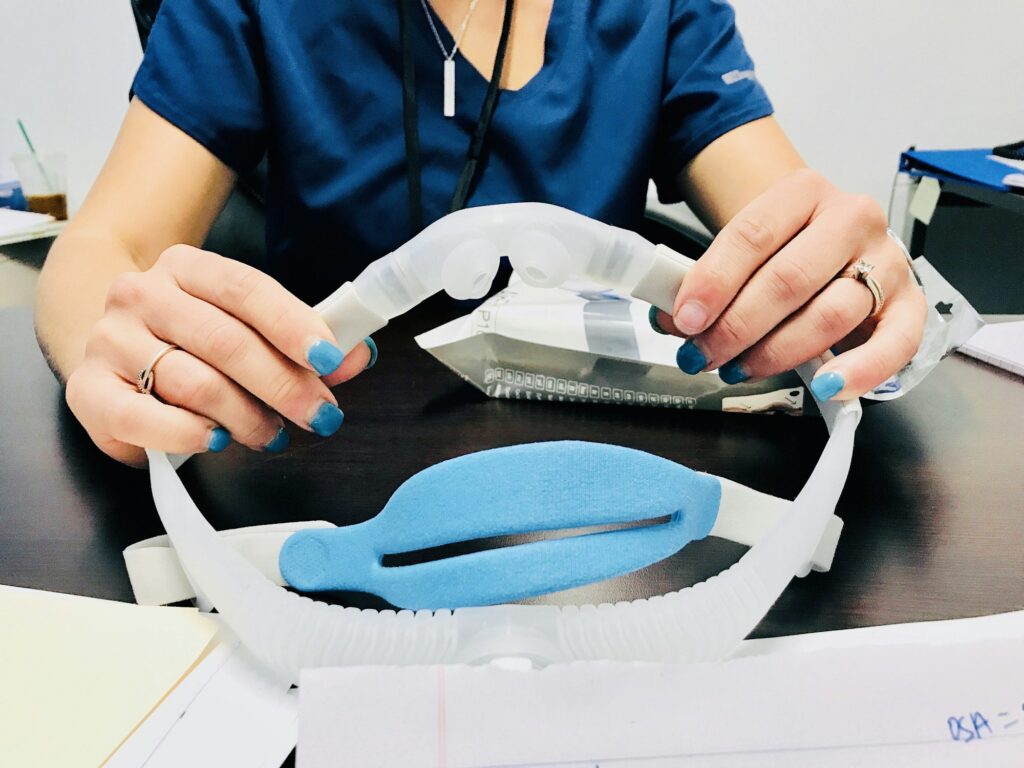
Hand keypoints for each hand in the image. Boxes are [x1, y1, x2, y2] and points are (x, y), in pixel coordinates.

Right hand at [66, 245, 375, 465]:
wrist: (111, 349)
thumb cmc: (192, 340)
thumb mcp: (246, 326)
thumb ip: (300, 340)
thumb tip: (357, 355)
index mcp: (186, 267)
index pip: (246, 289)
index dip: (294, 325)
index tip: (331, 359)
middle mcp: (141, 294)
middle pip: (226, 341)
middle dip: (284, 385)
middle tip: (320, 415)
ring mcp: (110, 340)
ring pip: (194, 382)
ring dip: (246, 416)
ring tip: (270, 433)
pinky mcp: (88, 390)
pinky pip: (143, 418)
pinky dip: (189, 433)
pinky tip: (217, 439)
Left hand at [653, 168, 926, 400]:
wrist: (836, 244)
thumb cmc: (784, 250)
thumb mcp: (744, 252)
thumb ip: (708, 281)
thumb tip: (671, 319)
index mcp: (803, 192)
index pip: (751, 235)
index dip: (713, 282)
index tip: (684, 320)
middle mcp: (851, 219)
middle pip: (788, 280)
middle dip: (736, 327)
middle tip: (702, 356)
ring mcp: (887, 260)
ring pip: (830, 315)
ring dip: (777, 353)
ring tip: (739, 369)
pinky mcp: (911, 302)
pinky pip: (895, 343)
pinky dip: (860, 370)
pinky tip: (827, 387)